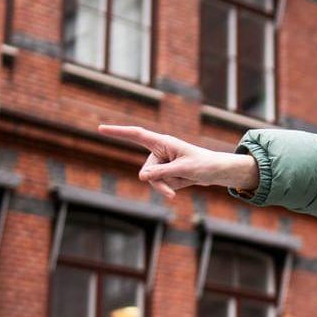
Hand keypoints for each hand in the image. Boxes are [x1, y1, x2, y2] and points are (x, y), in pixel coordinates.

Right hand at [98, 125, 259, 197]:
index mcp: (163, 142)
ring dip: (168, 185)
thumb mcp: (183, 169)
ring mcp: (162, 163)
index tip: (100, 129)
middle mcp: (160, 151)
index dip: (118, 132)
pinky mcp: (166, 173)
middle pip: (147, 170)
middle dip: (160, 181)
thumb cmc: (203, 164)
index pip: (136, 135)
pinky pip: (162, 184)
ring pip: (154, 180)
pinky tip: (186, 181)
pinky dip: (172, 187)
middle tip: (176, 186)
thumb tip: (142, 177)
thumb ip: (162, 173)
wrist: (216, 172)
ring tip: (186, 180)